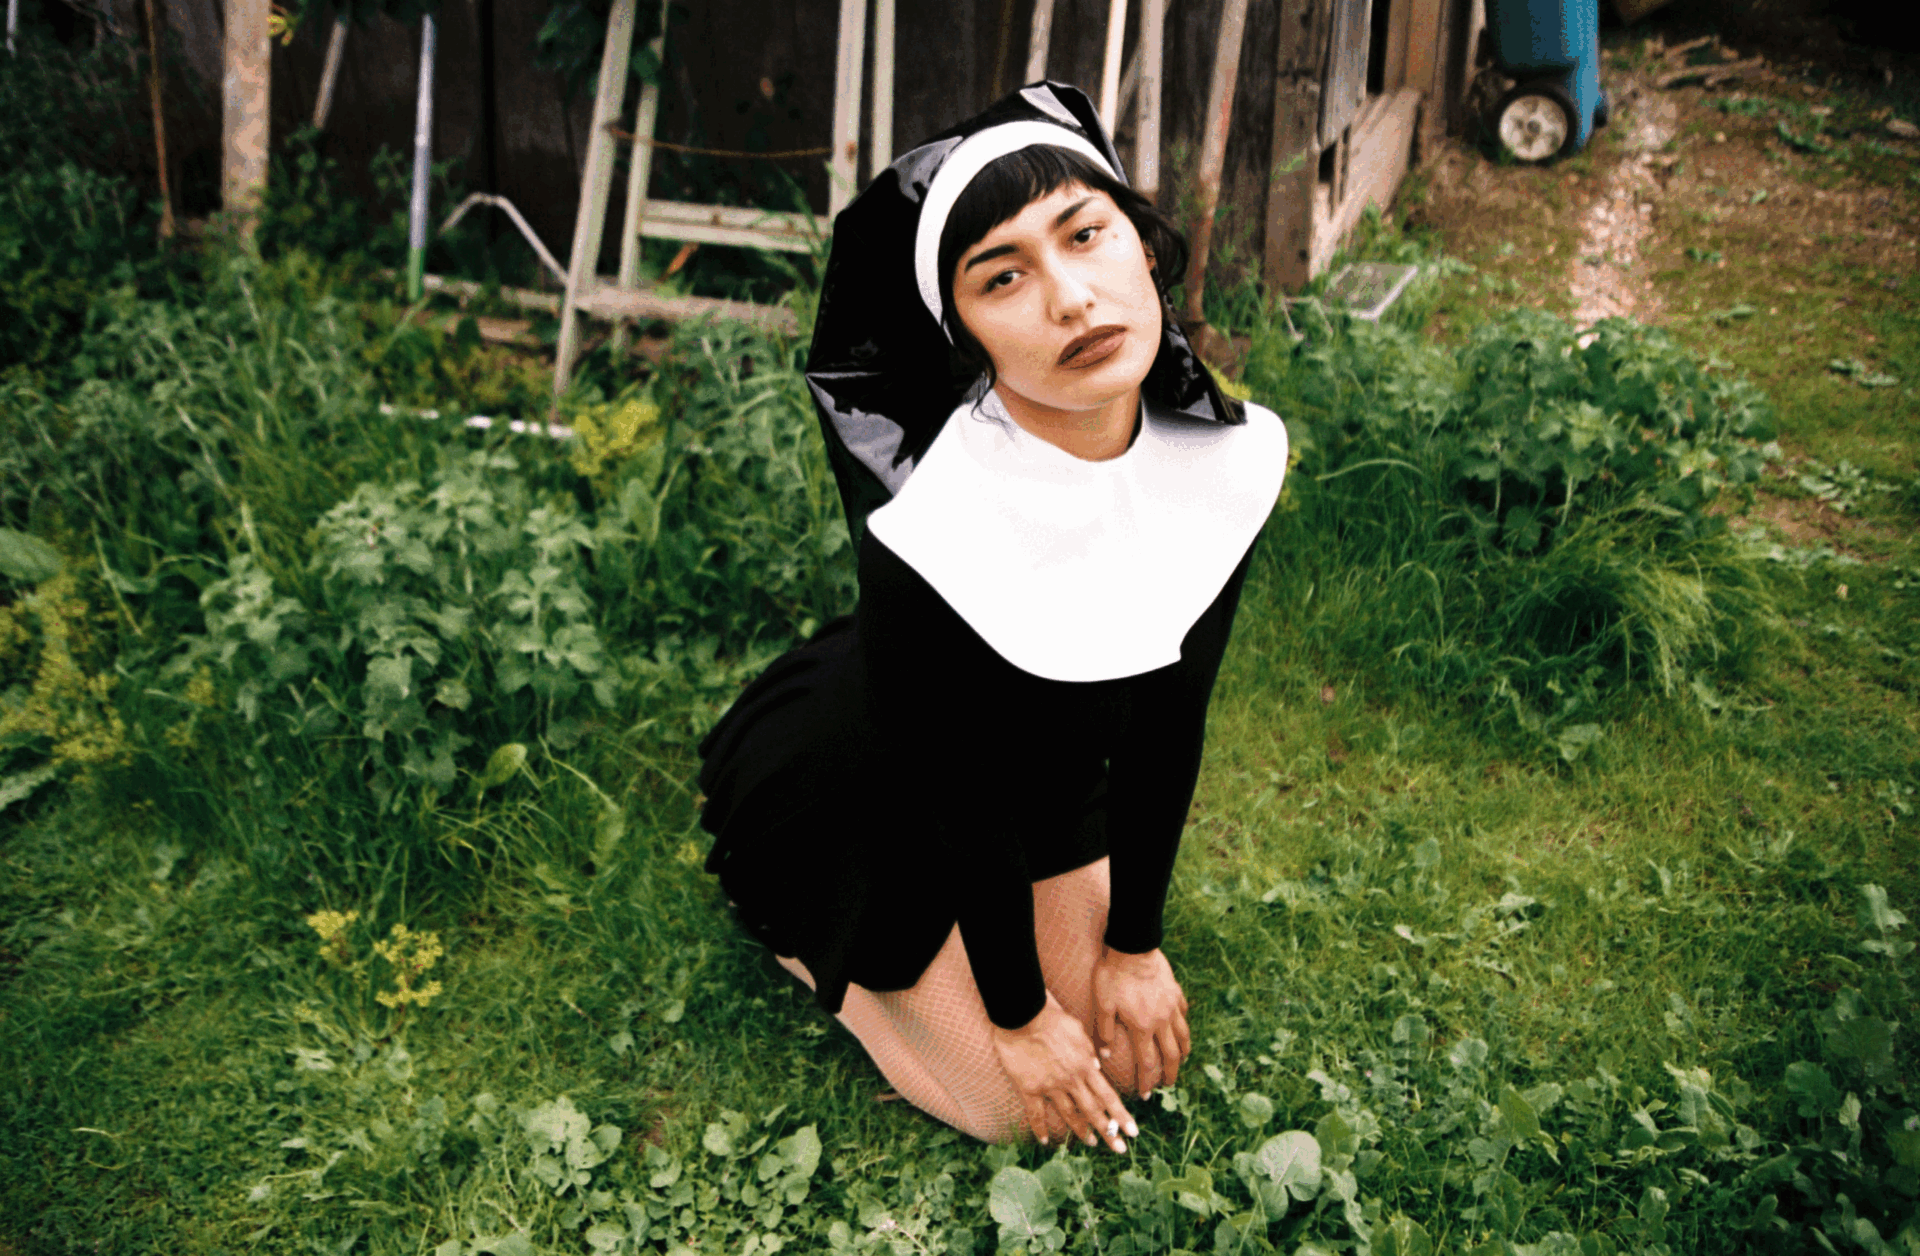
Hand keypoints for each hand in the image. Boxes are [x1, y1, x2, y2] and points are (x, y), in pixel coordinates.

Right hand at [991, 992, 1136, 1151]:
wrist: (1022, 1014)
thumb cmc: (1052, 1017)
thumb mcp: (1078, 1030)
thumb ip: (1089, 1050)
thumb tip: (1098, 1065)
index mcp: (1085, 1066)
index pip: (1108, 1096)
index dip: (1121, 1116)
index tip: (1133, 1132)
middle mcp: (1071, 1080)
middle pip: (1093, 1110)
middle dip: (1108, 1131)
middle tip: (1120, 1149)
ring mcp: (1050, 1086)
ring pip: (1069, 1114)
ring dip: (1081, 1131)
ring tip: (1092, 1143)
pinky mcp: (1029, 1088)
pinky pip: (1036, 1112)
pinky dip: (1040, 1128)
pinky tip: (1045, 1141)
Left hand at [1091, 947, 1190, 1096]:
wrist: (1133, 947)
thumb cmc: (1113, 974)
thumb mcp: (1103, 1004)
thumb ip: (1106, 1032)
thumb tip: (1105, 1056)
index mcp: (1142, 1027)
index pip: (1147, 1062)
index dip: (1147, 1082)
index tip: (1147, 1095)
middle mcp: (1161, 1021)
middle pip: (1171, 1055)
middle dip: (1170, 1074)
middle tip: (1168, 1086)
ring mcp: (1171, 1006)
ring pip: (1183, 1036)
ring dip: (1183, 1052)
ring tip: (1181, 1062)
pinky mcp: (1175, 992)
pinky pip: (1183, 1012)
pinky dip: (1183, 1024)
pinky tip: (1182, 1028)